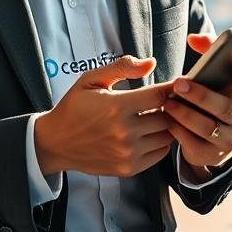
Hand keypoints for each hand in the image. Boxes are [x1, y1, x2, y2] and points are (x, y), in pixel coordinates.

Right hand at [34, 55, 175, 177]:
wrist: (56, 142)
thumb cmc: (74, 107)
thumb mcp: (91, 80)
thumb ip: (122, 67)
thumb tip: (151, 63)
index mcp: (117, 107)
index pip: (160, 96)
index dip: (171, 89)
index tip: (176, 85)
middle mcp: (125, 132)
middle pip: (168, 117)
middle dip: (170, 107)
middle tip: (166, 101)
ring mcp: (128, 153)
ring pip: (167, 137)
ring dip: (167, 125)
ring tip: (158, 116)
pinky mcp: (129, 168)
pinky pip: (160, 154)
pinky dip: (160, 142)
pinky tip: (150, 132)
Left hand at [165, 34, 231, 173]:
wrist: (215, 138)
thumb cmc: (218, 95)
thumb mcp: (220, 76)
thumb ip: (210, 51)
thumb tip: (193, 38)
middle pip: (226, 109)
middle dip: (201, 95)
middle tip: (179, 83)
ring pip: (207, 128)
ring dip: (184, 113)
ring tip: (168, 102)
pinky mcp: (212, 155)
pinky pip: (192, 143)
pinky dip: (178, 129)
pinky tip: (167, 118)